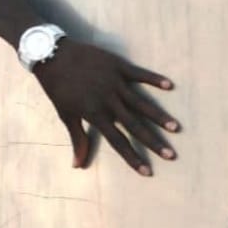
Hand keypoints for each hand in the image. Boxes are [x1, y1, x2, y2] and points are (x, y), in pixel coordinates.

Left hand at [33, 40, 179, 175]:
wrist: (52, 56)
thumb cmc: (59, 88)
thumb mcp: (66, 115)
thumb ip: (78, 139)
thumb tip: (77, 165)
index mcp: (95, 115)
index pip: (117, 142)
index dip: (132, 157)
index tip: (147, 172)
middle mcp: (108, 101)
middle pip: (134, 126)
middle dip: (153, 142)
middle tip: (171, 155)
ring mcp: (114, 83)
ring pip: (141, 103)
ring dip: (158, 116)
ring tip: (175, 128)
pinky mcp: (117, 66)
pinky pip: (139, 74)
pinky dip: (154, 79)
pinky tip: (170, 85)